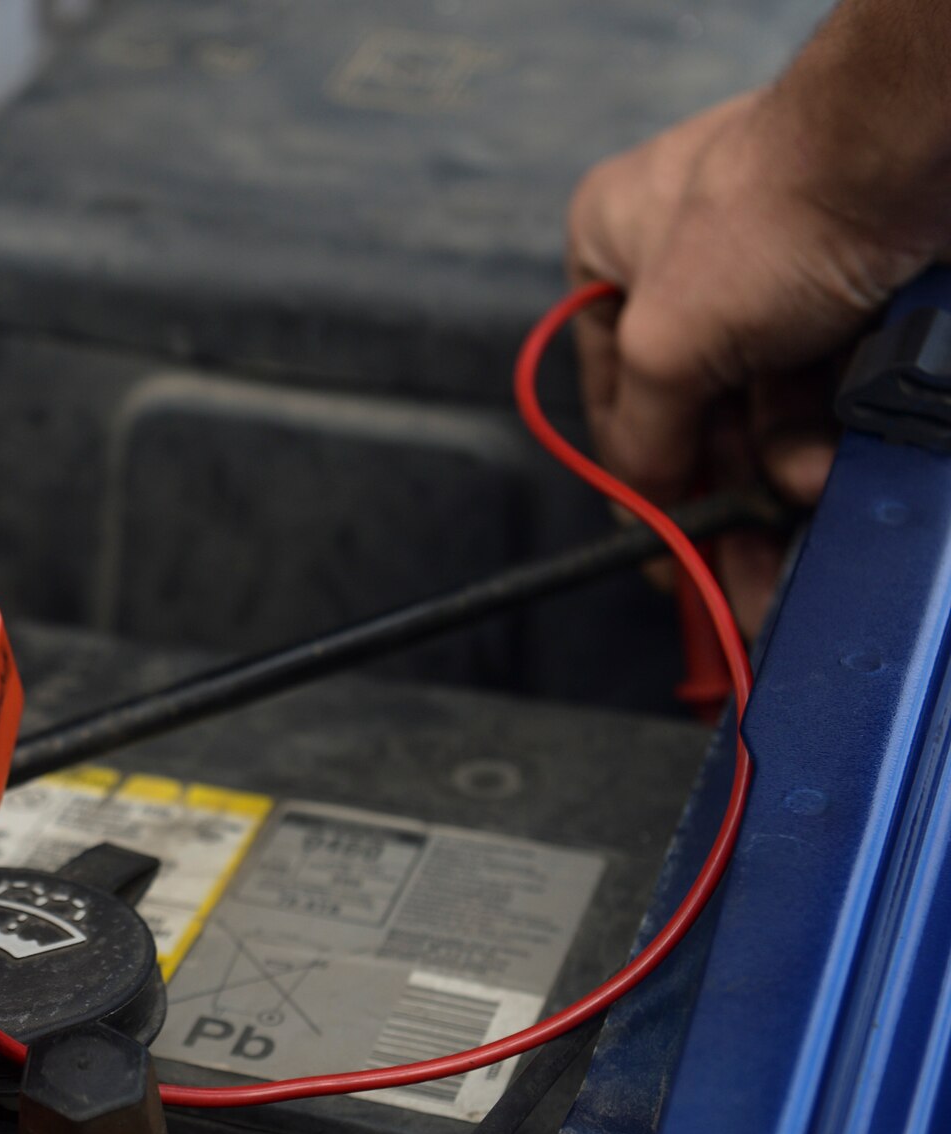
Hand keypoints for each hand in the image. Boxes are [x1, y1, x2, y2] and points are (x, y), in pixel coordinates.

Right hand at [567, 88, 943, 625]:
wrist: (914, 156)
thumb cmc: (774, 209)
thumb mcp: (665, 343)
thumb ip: (642, 437)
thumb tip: (641, 506)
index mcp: (613, 250)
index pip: (614, 397)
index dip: (639, 482)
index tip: (663, 554)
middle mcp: (691, 264)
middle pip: (700, 416)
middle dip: (725, 495)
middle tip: (738, 582)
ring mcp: (779, 279)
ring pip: (772, 412)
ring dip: (787, 474)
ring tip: (805, 503)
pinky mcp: (855, 296)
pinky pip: (833, 393)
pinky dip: (836, 438)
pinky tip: (838, 469)